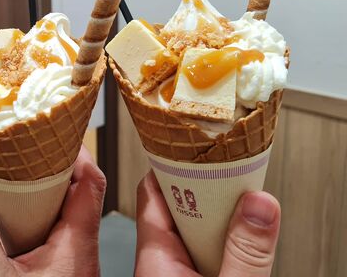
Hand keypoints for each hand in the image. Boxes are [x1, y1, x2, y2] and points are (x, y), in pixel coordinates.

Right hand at [0, 145, 105, 276]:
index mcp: (77, 249)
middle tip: (22, 147)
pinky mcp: (53, 272)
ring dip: (33, 192)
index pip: (92, 182)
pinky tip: (4, 211)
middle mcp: (79, 253)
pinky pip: (46, 233)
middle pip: (74, 191)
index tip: (52, 129)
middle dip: (45, 166)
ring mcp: (68, 263)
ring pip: (58, 212)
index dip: (74, 149)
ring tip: (8, 174)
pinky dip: (27, 216)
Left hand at [134, 171, 279, 275]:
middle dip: (206, 189)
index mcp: (154, 259)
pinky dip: (223, 240)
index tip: (199, 147)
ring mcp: (173, 272)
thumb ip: (246, 254)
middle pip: (177, 207)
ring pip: (194, 232)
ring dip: (218, 217)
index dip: (173, 165)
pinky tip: (244, 236)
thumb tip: (260, 205)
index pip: (152, 192)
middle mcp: (159, 263)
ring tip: (245, 198)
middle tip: (234, 170)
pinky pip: (204, 252)